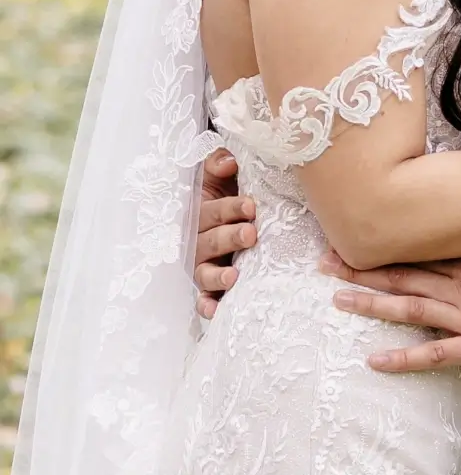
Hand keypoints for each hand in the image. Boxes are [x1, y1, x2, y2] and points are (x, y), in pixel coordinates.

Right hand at [193, 148, 257, 317]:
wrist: (236, 213)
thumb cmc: (230, 192)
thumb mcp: (220, 175)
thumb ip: (218, 163)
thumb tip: (228, 162)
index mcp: (199, 213)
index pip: (211, 212)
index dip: (229, 209)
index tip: (250, 206)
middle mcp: (197, 241)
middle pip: (209, 241)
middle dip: (229, 238)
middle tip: (250, 233)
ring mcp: (202, 266)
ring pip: (204, 273)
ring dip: (218, 275)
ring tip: (235, 275)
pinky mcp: (208, 288)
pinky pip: (204, 299)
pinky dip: (208, 306)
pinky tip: (216, 311)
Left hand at [324, 247, 460, 371]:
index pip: (416, 249)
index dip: (382, 244)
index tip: (352, 234)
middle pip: (402, 275)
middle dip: (362, 269)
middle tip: (325, 262)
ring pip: (409, 308)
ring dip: (371, 303)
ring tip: (337, 299)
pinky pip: (434, 353)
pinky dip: (403, 358)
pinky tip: (373, 361)